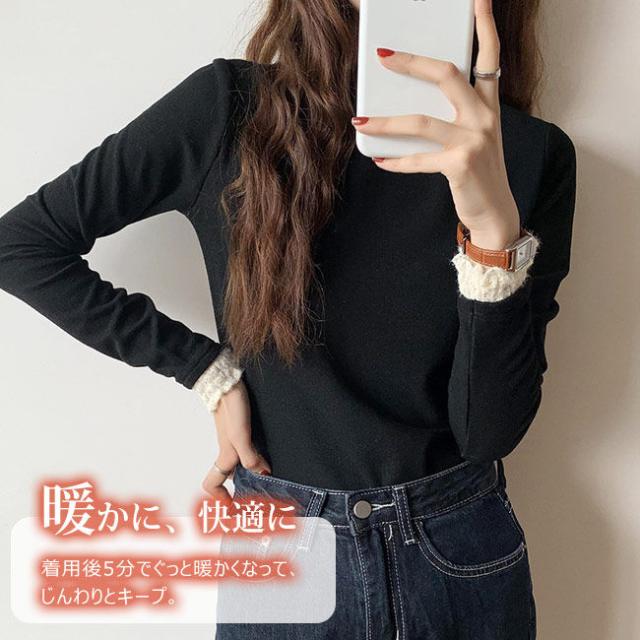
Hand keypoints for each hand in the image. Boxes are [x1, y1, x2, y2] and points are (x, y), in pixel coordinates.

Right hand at [201, 380, 270, 500]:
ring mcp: (236, 438)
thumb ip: (249, 455)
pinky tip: (272, 454)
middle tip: (260, 498)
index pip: (212, 483)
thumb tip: (262, 474)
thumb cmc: (230, 406)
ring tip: (270, 480)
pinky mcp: (243, 427)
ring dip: (253, 473)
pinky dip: (258, 457)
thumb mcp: (240, 434)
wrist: (227, 380)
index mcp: (225, 454)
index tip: (233, 508)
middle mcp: (229, 449)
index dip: (220, 499)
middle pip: (231, 476)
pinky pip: (249, 449)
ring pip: (241, 462)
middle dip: (242, 488)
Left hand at [351, 0, 520, 250]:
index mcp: (489, 105)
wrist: (496, 211)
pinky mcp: (459, 165)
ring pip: (420, 121)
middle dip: (412, 62)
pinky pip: (417, 159)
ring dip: (385, 122)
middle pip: (447, 75)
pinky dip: (395, 161)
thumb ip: (455, 115)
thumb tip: (409, 101)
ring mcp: (473, 140)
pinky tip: (379, 160)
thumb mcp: (475, 136)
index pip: (489, 58)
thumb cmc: (478, 171)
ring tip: (360, 121)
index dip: (484, 26)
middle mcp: (484, 117)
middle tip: (383, 56)